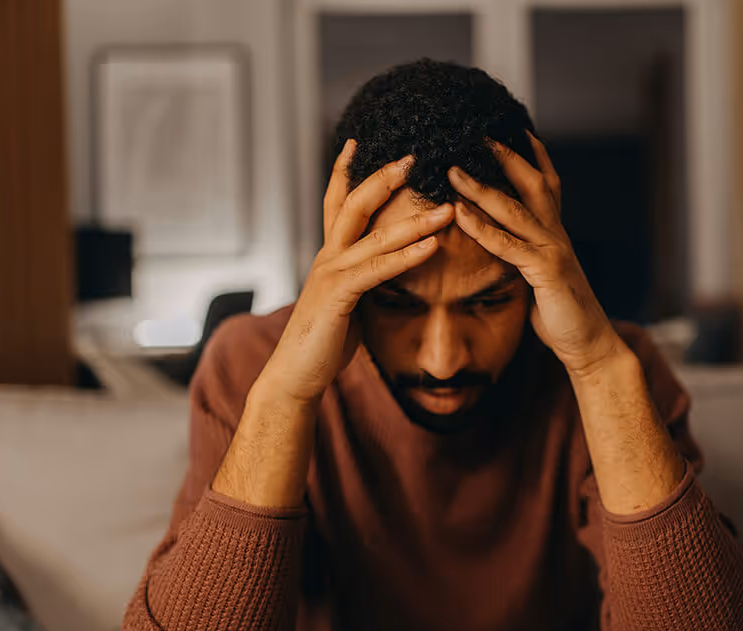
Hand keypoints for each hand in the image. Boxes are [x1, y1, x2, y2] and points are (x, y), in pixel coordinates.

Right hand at [259, 140, 453, 403]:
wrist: (295, 375)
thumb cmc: (322, 343)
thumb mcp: (346, 302)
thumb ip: (361, 280)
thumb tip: (382, 272)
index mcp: (329, 256)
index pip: (337, 203)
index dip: (345, 171)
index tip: (358, 143)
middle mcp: (327, 257)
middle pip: (355, 204)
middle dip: (384, 178)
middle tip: (413, 156)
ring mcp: (331, 274)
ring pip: (375, 235)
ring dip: (415, 219)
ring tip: (447, 206)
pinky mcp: (338, 296)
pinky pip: (378, 270)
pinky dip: (407, 256)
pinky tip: (432, 245)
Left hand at [448, 132, 624, 377]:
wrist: (590, 343)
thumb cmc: (564, 314)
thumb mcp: (543, 278)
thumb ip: (527, 256)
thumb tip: (507, 248)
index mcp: (556, 234)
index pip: (547, 184)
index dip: (534, 156)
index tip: (515, 129)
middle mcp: (557, 234)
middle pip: (533, 183)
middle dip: (506, 156)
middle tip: (477, 132)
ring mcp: (553, 250)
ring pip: (514, 209)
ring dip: (481, 187)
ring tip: (453, 170)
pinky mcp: (546, 271)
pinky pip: (508, 244)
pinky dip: (482, 227)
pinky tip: (460, 214)